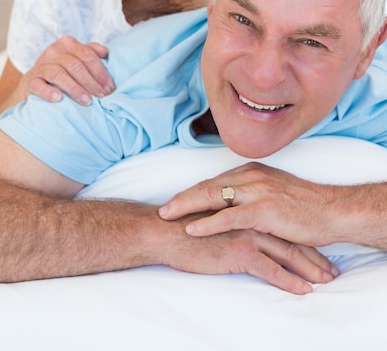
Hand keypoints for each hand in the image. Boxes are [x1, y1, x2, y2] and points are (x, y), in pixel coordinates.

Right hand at [20, 36, 113, 104]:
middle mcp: (53, 51)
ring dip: (75, 88)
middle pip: (75, 65)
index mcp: (67, 44)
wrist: (33, 83)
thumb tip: (106, 52)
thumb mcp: (75, 58)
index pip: (87, 55)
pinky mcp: (30, 81)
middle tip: (102, 96)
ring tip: (87, 101)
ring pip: (58, 74)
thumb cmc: (61, 70)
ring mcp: (40, 66)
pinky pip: (38, 85)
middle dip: (91, 82)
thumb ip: (90, 52)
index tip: (110, 88)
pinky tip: (59, 99)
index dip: (100, 72)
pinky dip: (48, 92)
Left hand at [159, 162, 341, 246]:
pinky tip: (192, 228)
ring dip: (186, 207)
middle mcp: (251, 176)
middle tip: (162, 210)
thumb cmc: (304, 206)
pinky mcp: (264, 210)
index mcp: (252, 172)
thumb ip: (252, 194)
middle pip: (207, 186)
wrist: (332, 211)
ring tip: (167, 217)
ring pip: (213, 197)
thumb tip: (233, 204)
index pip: (214, 181)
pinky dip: (207, 223)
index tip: (174, 201)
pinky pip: (229, 217)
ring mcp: (257, 191)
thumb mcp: (274, 192)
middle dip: (182, 198)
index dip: (192, 192)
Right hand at [162, 212, 338, 294]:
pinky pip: (271, 269)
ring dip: (309, 268)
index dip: (301, 238)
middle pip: (290, 237)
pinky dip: (290, 281)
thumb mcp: (214, 216)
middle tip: (331, 270)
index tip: (319, 250)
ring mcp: (247, 232)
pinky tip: (304, 290)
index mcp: (247, 205)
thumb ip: (232, 218)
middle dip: (313, 254)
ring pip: (287, 252)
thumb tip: (244, 228)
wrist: (164, 232)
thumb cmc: (183, 227)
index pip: (281, 223)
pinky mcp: (240, 250)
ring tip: (326, 281)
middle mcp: (251, 216)